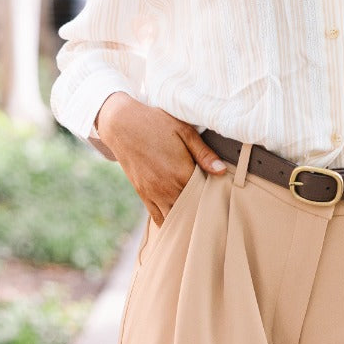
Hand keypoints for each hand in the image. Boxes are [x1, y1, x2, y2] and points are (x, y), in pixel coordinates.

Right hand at [95, 92, 230, 225]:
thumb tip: (222, 171)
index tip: (221, 191)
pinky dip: (168, 220)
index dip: (214, 195)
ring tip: (196, 209)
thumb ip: (204, 154)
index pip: (204, 195)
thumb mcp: (185, 132)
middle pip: (191, 210)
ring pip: (174, 218)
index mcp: (181, 173)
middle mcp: (167, 189)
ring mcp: (154, 194)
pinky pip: (158, 218)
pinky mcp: (143, 195)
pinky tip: (178, 215)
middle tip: (212, 203)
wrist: (122, 125)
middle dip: (201, 208)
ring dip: (185, 216)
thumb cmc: (156, 124)